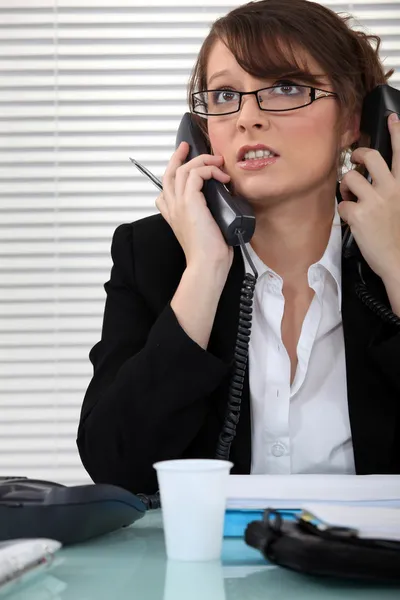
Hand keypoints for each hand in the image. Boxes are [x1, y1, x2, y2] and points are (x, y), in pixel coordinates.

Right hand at [156, 141, 233, 273]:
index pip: (165, 191)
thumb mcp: (207, 231)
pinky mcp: (189, 201)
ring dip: (201, 161)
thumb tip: (223, 204)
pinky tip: (222, 177)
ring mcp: (179, 203)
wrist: (207, 264)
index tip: (188, 166)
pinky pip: (195, 173)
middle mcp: (172, 207)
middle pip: (169, 174)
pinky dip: (209, 169)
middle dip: (178, 157)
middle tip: (189, 147)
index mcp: (174, 216)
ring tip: (217, 162)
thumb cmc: (210, 253)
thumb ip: (208, 217)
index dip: (173, 174)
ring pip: (182, 170)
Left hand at [338, 112, 399, 281]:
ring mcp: (375, 200)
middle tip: (355, 162)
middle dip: (359, 155)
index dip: (397, 133)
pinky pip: (343, 204)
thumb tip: (369, 181)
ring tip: (351, 198)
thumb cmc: (397, 236)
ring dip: (346, 187)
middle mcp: (391, 189)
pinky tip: (352, 220)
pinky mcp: (360, 213)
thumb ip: (389, 190)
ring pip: (350, 178)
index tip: (392, 118)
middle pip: (371, 157)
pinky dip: (344, 212)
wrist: (399, 260)